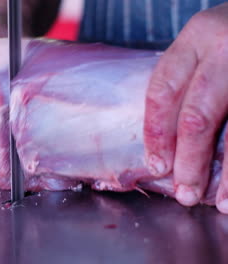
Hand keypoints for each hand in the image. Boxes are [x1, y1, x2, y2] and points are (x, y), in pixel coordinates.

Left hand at [144, 3, 227, 211]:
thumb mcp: (206, 45)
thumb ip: (188, 81)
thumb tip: (166, 147)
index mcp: (197, 37)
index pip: (163, 91)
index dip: (156, 134)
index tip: (157, 165)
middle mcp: (226, 49)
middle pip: (197, 116)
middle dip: (189, 161)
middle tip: (185, 192)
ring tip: (219, 203)